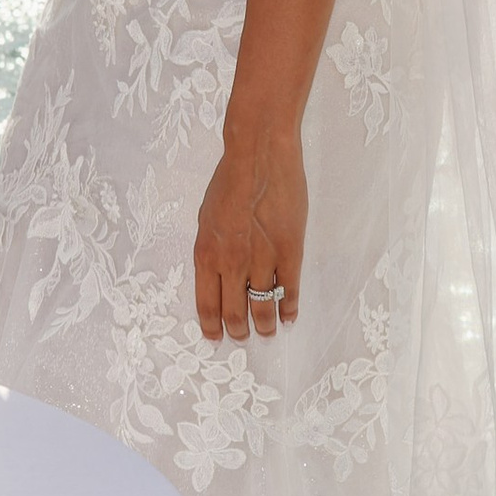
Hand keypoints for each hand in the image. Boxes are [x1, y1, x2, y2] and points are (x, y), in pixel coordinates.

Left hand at [193, 124, 304, 344]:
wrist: (258, 158)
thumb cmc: (229, 181)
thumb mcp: (206, 218)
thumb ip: (211, 250)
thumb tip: (216, 274)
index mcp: (206, 255)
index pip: (206, 304)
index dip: (211, 326)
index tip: (215, 338)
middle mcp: (231, 264)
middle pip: (234, 313)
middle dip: (238, 331)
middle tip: (242, 337)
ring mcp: (262, 261)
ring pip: (263, 307)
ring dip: (265, 326)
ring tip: (268, 333)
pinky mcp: (290, 254)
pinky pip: (289, 291)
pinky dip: (289, 309)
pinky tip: (289, 316)